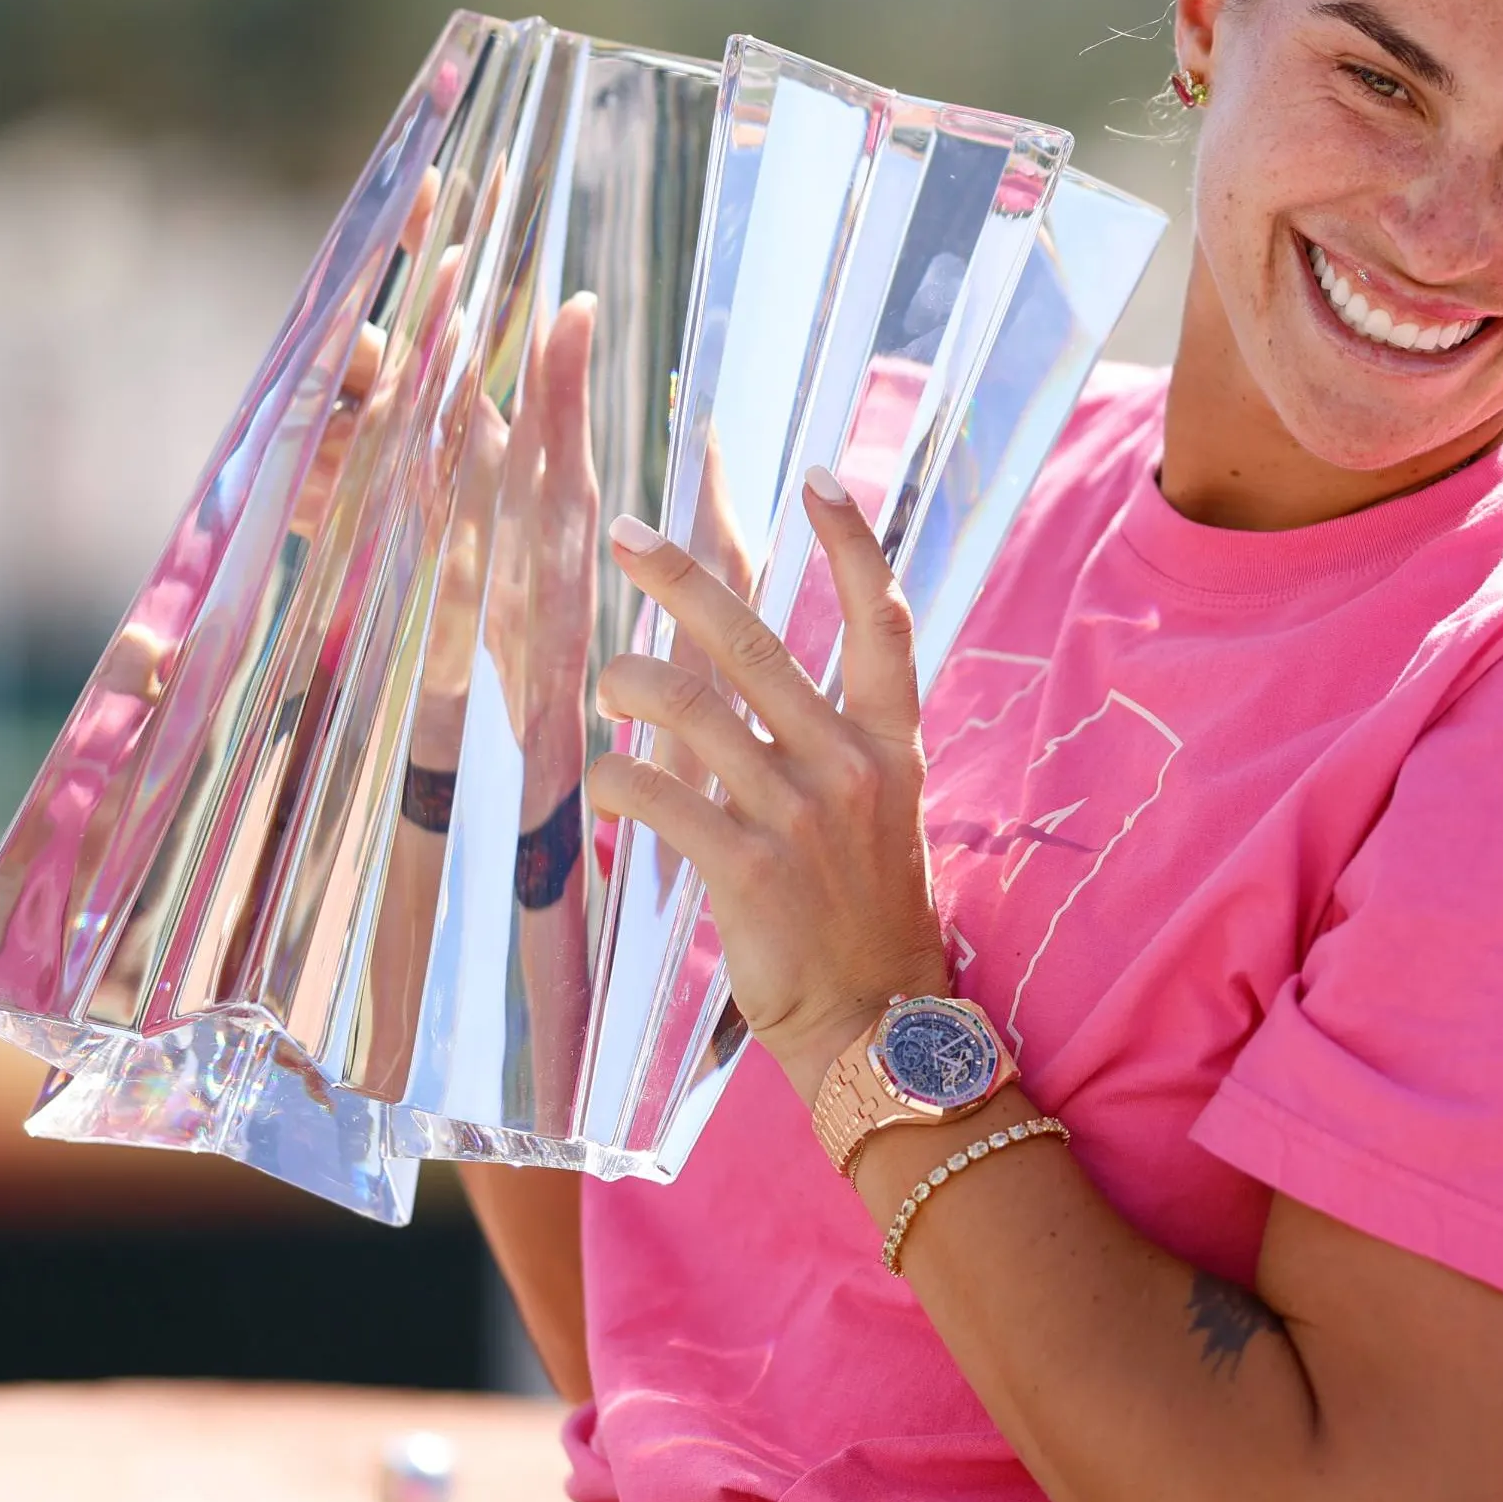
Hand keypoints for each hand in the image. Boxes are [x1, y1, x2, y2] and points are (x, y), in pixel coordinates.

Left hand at [586, 467, 950, 1103]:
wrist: (880, 1023)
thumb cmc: (866, 915)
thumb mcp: (880, 813)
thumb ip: (829, 742)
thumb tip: (739, 680)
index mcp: (893, 745)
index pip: (884, 621)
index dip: (853, 543)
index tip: (819, 477)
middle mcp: (851, 766)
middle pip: (756, 641)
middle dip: (681, 576)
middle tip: (626, 533)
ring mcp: (800, 815)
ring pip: (686, 707)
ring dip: (628, 683)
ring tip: (609, 685)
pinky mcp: (747, 866)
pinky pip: (655, 790)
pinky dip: (618, 776)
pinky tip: (611, 783)